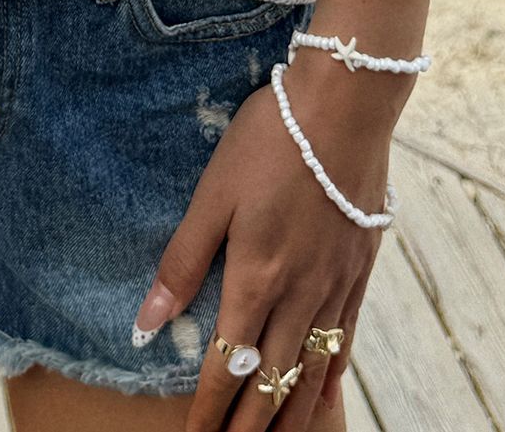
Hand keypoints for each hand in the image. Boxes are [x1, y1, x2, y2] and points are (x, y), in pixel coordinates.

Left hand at [132, 47, 414, 429]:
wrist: (345, 105)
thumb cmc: (270, 139)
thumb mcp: (213, 194)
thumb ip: (183, 261)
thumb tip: (145, 323)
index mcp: (256, 279)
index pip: (226, 367)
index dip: (208, 412)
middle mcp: (299, 295)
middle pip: (271, 384)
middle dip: (247, 429)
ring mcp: (335, 286)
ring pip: (312, 373)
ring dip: (290, 418)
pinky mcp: (360, 270)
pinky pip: (346, 341)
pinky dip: (330, 379)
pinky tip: (324, 396)